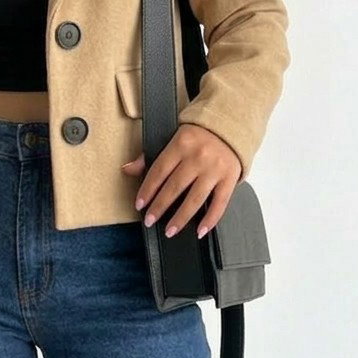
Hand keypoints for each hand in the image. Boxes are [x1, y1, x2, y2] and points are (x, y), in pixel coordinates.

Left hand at [120, 123, 241, 239]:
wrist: (229, 126)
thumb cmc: (197, 136)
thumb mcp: (173, 139)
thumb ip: (150, 156)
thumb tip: (127, 170)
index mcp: (181, 143)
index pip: (159, 170)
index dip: (148, 189)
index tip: (139, 205)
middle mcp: (199, 156)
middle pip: (175, 187)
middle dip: (160, 206)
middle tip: (149, 221)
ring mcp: (215, 168)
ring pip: (195, 199)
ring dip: (181, 218)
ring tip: (169, 231)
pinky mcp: (230, 178)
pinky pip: (220, 203)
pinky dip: (210, 220)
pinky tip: (200, 231)